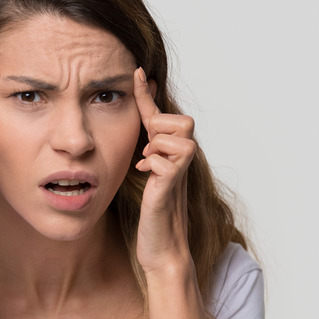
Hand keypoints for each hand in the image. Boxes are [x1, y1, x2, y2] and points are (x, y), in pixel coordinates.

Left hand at [133, 67, 196, 273]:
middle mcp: (182, 159)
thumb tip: (144, 136)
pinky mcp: (172, 185)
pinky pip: (163, 159)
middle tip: (150, 149)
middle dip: (161, 128)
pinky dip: (152, 164)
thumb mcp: (148, 175)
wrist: (161, 248)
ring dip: (156, 147)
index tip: (136, 71)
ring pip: (171, 136)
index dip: (146, 93)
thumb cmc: (153, 214)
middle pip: (180, 119)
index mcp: (171, 153)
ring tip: (149, 166)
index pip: (159, 115)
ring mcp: (180, 171)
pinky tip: (147, 177)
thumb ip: (148, 152)